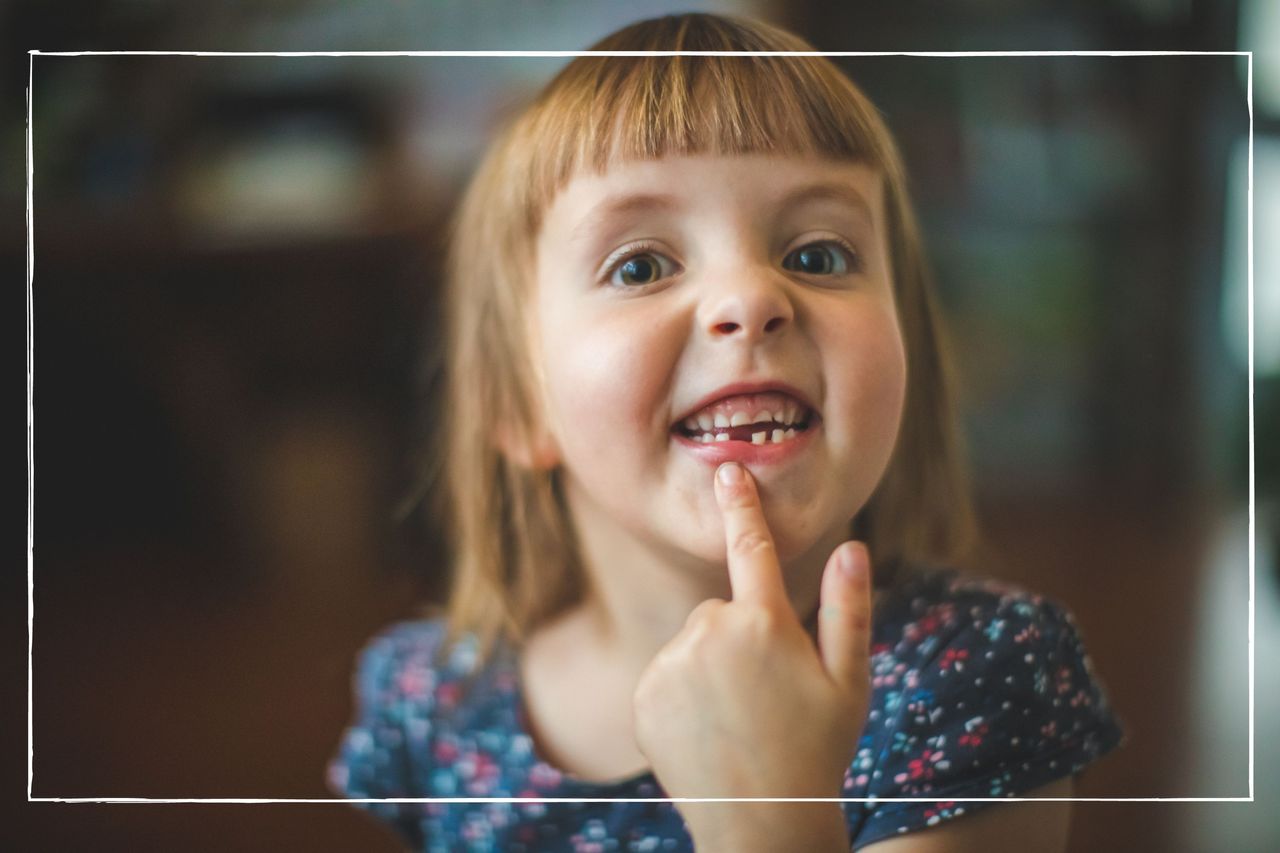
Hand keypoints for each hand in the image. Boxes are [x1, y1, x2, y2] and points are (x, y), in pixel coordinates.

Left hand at [632, 461, 872, 849]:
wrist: (760, 821)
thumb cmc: (816, 750)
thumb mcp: (848, 681)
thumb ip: (848, 608)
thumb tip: (853, 545)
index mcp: (764, 623)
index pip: (752, 548)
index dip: (741, 505)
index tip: (728, 468)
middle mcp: (709, 632)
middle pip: (722, 609)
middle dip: (742, 636)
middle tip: (767, 693)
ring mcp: (671, 663)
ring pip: (694, 642)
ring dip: (711, 666)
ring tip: (737, 716)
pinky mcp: (644, 693)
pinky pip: (666, 674)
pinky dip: (682, 693)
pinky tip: (706, 729)